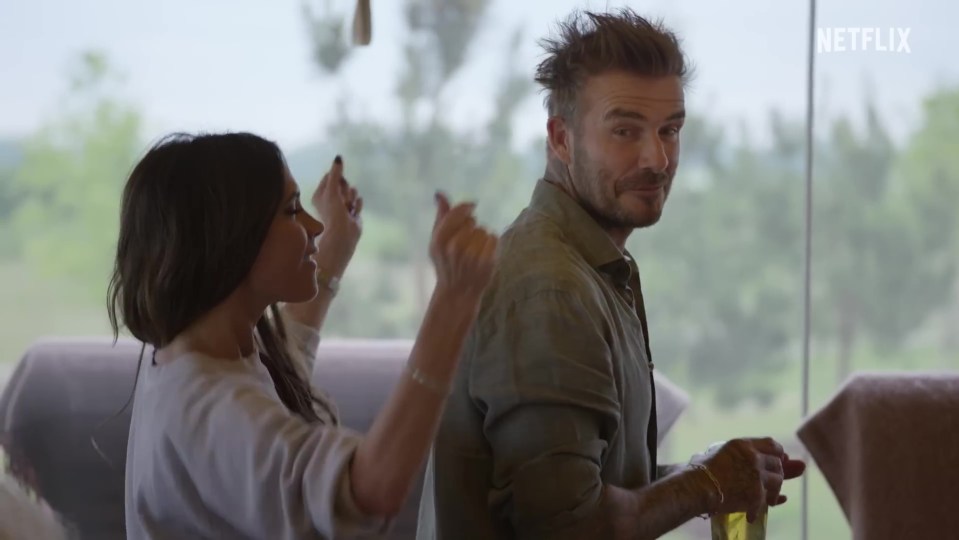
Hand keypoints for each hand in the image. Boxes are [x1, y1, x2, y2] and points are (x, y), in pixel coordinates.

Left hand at [311, 155, 362, 275]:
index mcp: (320, 193)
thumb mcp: (332, 190)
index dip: (338, 178)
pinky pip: (358, 200)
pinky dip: (357, 205)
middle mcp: (330, 198)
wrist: (343, 233)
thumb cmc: (333, 212)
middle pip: (343, 183)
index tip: (339, 184)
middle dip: (346, 189)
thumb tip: (338, 157)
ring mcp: (342, 205)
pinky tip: (353, 212)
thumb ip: (336, 174)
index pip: (331, 176)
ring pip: (352, 191)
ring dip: (352, 197)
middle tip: (343, 198)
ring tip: (348, 207)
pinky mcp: (352, 211)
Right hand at [429, 191, 496, 297]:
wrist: (457, 292)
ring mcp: (471, 256)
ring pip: (483, 230)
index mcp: (439, 241)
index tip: (472, 207)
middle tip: (466, 242)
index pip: (457, 213)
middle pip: (472, 221)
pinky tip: (484, 254)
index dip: (466, 208)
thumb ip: (440, 216)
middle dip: (471, 228)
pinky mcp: (486, 262)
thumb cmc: (446, 262)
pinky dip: (492, 243)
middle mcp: (454, 248)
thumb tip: (439, 193)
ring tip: (475, 250)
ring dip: (482, 237)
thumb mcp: (437, 240)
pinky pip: (493, 238)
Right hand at [690, 438, 805, 522]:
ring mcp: (756, 475)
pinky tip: (754, 511)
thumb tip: (769, 457)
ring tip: (762, 498)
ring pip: (777, 481)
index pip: (772, 444)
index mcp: (742, 444)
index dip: (777, 454)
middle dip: (776, 474)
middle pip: (777, 464)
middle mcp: (753, 457)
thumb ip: (743, 455)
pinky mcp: (756, 493)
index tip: (776, 461)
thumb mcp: (721, 453)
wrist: (694, 488)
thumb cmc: (701, 470)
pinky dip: (766, 505)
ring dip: (772, 490)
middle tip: (765, 484)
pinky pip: (771, 500)